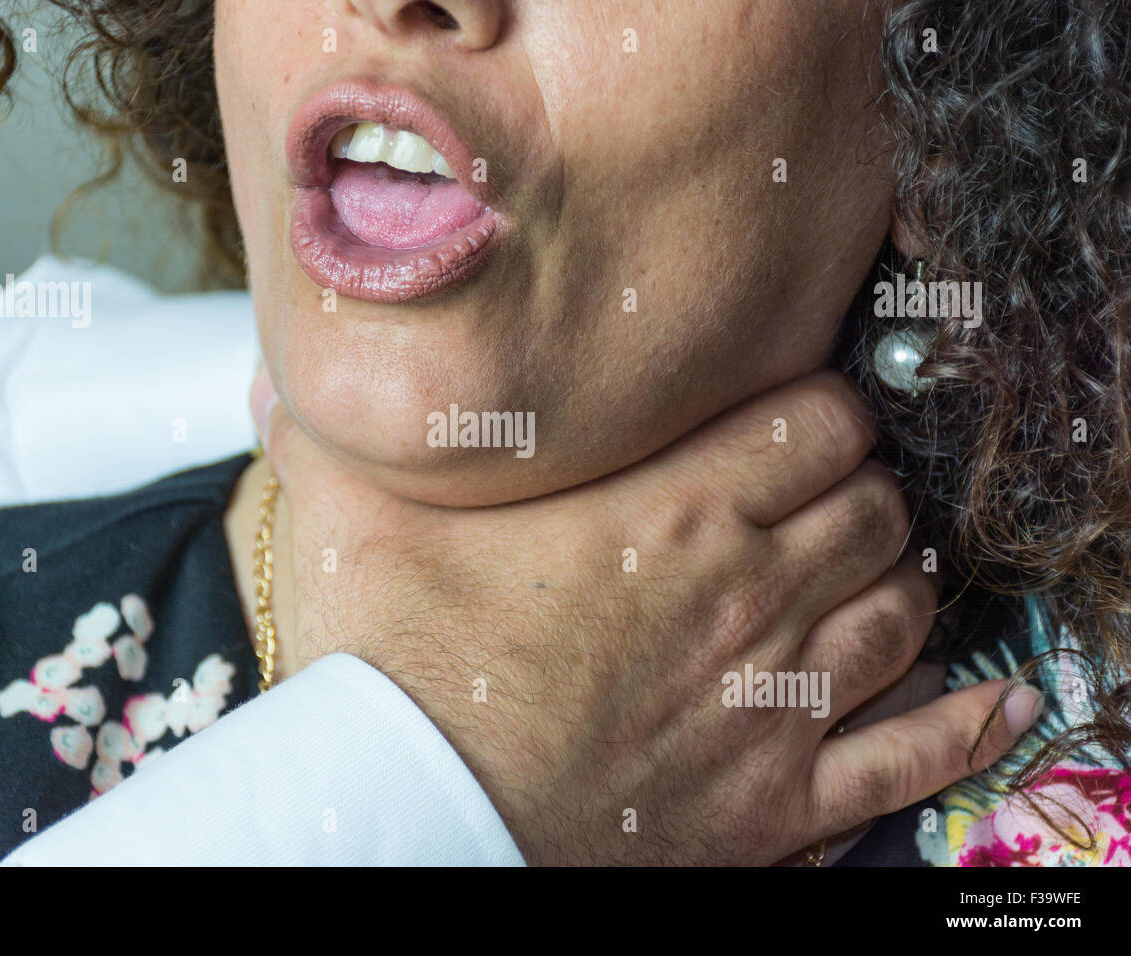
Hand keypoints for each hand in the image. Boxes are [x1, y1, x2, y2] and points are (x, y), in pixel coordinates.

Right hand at [260, 370, 1042, 864]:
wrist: (415, 822)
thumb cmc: (392, 672)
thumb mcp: (348, 522)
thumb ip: (336, 427)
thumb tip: (277, 364)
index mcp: (668, 513)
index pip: (819, 423)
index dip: (824, 410)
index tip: (800, 419)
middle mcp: (745, 596)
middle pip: (873, 509)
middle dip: (862, 490)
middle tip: (828, 496)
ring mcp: (771, 703)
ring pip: (902, 611)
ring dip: (902, 580)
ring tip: (878, 570)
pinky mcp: (775, 802)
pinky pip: (910, 755)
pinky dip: (961, 724)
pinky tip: (992, 701)